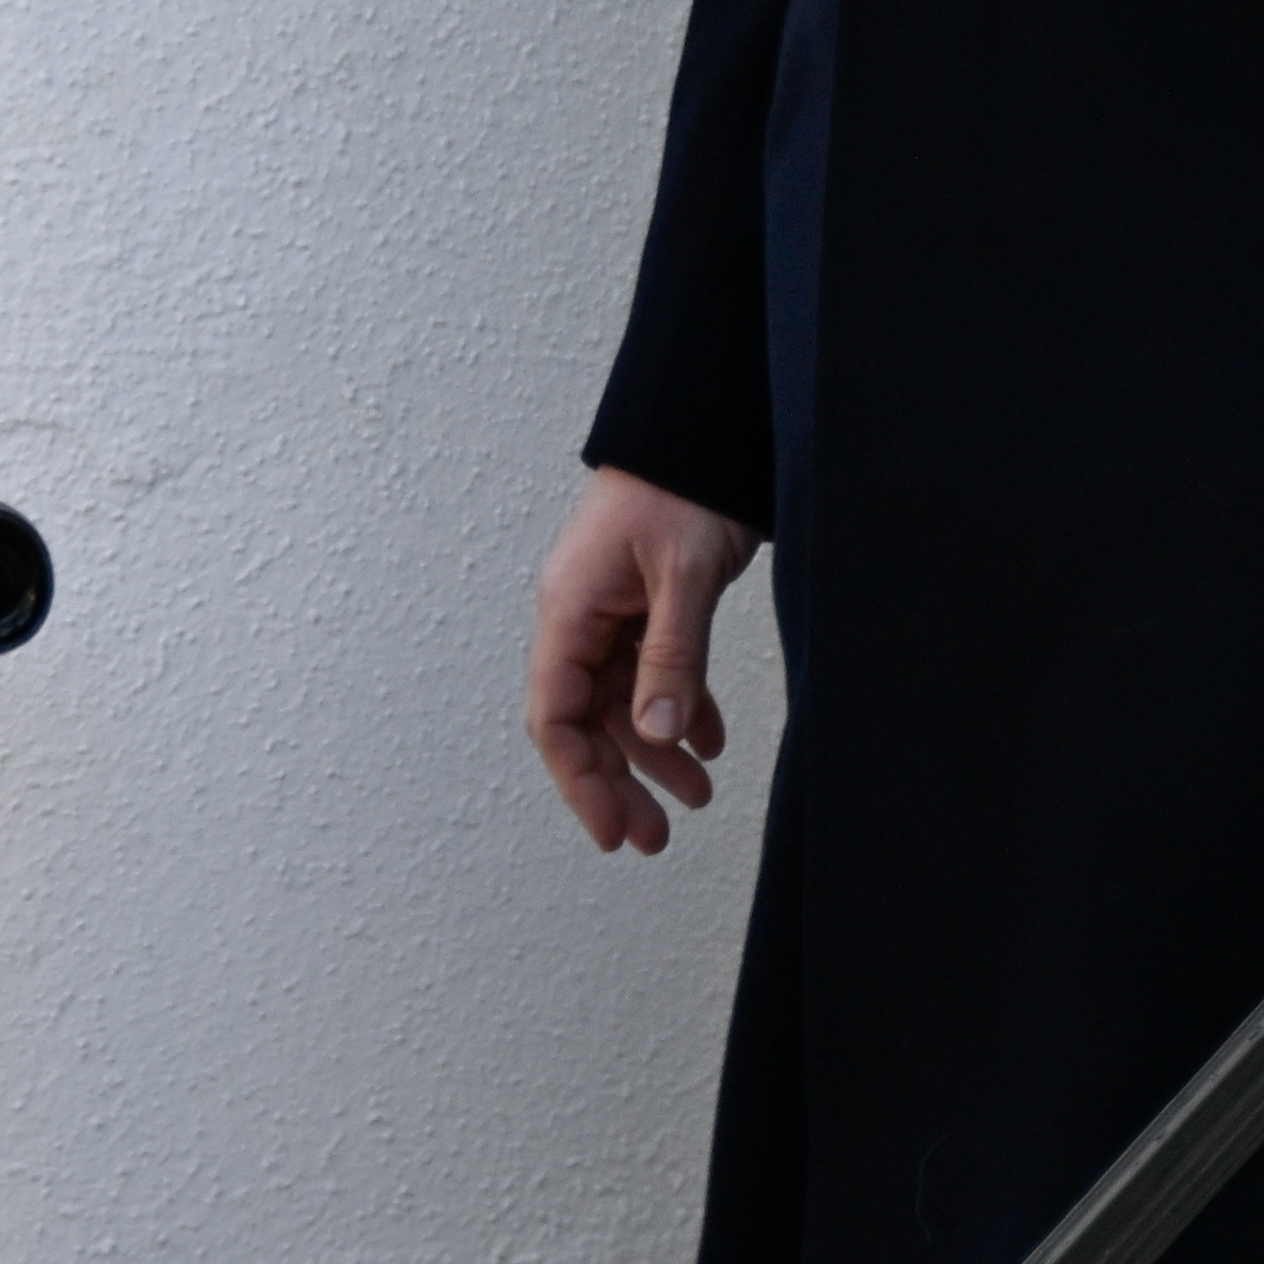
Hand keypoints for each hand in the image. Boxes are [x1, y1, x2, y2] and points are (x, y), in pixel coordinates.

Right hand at [528, 464, 762, 853]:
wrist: (704, 425)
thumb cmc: (681, 485)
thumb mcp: (683, 575)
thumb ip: (671, 656)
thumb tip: (655, 735)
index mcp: (569, 610)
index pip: (554, 716)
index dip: (578, 781)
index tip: (611, 832)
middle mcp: (579, 617)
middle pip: (585, 721)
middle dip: (617, 783)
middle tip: (655, 838)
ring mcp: (611, 611)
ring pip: (621, 703)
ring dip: (653, 753)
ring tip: (695, 798)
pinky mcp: (645, 604)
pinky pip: (652, 672)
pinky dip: (678, 709)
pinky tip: (708, 743)